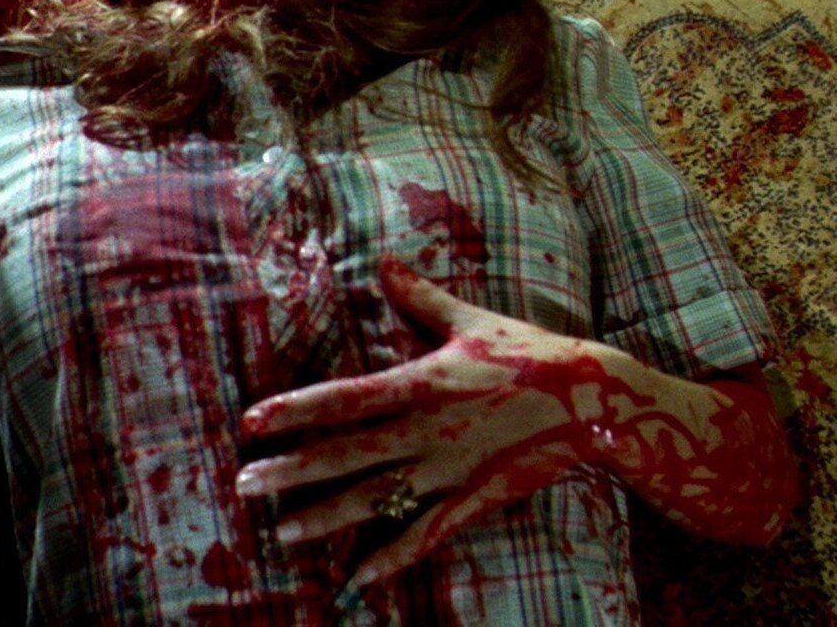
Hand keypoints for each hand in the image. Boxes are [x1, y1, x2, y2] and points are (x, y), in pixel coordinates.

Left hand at [235, 259, 644, 590]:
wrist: (592, 398)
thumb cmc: (528, 351)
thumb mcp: (469, 319)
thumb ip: (419, 297)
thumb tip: (382, 260)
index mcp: (421, 382)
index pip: (344, 397)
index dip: (295, 410)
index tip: (251, 422)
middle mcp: (428, 430)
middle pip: (348, 454)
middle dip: (293, 471)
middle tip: (244, 485)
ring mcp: (451, 469)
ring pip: (378, 499)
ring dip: (328, 517)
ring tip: (282, 532)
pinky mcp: (476, 499)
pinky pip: (428, 533)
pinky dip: (393, 556)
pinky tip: (358, 577)